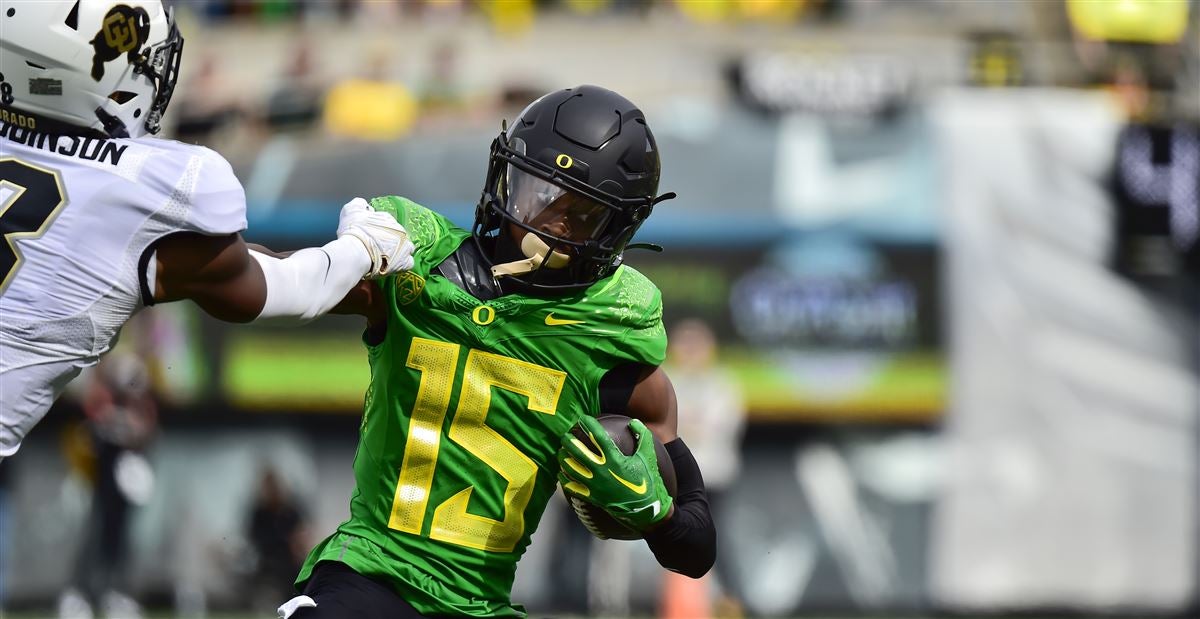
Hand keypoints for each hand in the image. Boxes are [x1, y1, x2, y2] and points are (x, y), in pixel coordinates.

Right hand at [337, 198, 414, 277]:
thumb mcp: (351, 210)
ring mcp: (404, 246)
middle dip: (390, 240)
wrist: (356, 252)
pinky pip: (409, 262)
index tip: (371, 236)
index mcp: (387, 218)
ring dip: (400, 251)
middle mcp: (399, 230)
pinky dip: (402, 264)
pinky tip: (393, 266)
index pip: (386, 222)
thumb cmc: (353, 231)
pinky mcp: (405, 262)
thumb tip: (365, 205)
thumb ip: (359, 205)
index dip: (378, 230)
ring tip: (389, 258)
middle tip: (379, 248)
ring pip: (407, 247)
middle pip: (398, 235)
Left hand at [557, 416, 672, 530]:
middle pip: (578, 452)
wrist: (646, 509)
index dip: (588, 425)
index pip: (597, 437)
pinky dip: (564, 479)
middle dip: (568, 441)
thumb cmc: (648, 481)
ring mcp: (595, 485)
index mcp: (615, 459)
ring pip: (571, 468)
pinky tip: (561, 472)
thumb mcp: (648, 456)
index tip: (583, 418)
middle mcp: (602, 471)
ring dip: (563, 458)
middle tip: (565, 435)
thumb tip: (633, 421)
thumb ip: (642, 436)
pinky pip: (572, 487)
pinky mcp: (592, 497)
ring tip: (560, 451)